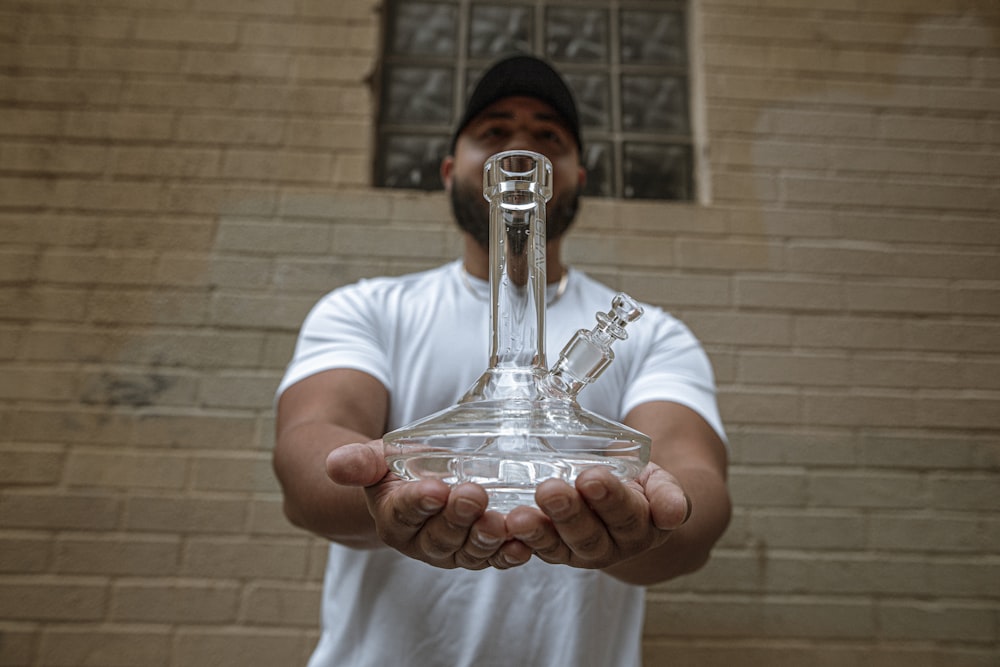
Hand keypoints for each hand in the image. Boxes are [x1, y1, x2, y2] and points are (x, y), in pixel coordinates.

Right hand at [325, 441, 529, 569]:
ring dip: (486, 538)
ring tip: (501, 521)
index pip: (404, 513)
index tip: (435, 488)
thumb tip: (335, 463)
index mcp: (392, 519)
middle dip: (458, 517)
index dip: (419, 502)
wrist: (413, 485)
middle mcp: (420, 542)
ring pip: (469, 550)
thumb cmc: (394, 469)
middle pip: (440, 535)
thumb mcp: (375, 458)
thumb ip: (359, 462)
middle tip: (475, 495)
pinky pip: (494, 557)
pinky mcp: (479, 551)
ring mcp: (452, 550)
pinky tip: (524, 545)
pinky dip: (509, 553)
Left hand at [502, 463, 689, 570]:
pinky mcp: (553, 550)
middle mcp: (611, 547)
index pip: (626, 515)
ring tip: (517, 517)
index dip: (610, 498)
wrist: (628, 502)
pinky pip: (534, 550)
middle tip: (550, 490)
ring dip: (537, 532)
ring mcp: (579, 552)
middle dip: (568, 513)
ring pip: (558, 548)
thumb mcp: (660, 482)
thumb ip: (668, 494)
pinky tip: (501, 528)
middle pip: (588, 535)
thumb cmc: (641, 486)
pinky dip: (517, 542)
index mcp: (642, 528)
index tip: (592, 477)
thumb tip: (674, 512)